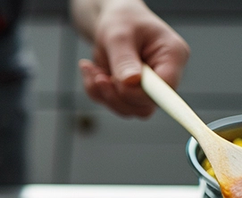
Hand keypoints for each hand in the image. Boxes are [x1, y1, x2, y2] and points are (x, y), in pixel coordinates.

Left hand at [78, 1, 189, 116]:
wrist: (113, 22)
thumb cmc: (122, 21)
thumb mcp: (119, 36)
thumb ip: (124, 60)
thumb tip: (131, 82)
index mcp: (173, 56)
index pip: (166, 88)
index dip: (141, 93)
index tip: (117, 83)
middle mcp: (163, 75)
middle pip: (145, 106)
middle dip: (116, 95)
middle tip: (98, 76)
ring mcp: (147, 87)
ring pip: (127, 109)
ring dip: (103, 93)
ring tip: (92, 69)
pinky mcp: (130, 93)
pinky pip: (112, 103)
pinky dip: (97, 91)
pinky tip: (92, 71)